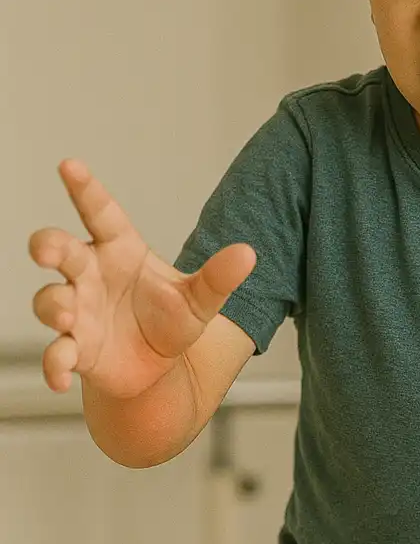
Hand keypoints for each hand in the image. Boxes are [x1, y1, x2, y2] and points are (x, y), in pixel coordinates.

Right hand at [29, 161, 254, 400]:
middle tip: (47, 252)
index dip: (84, 189)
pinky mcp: (75, 350)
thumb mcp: (201, 299)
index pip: (100, 213)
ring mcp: (78, 312)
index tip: (68, 165)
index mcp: (120, 250)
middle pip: (60, 250)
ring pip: (50, 300)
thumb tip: (248, 254)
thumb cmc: (171, 320)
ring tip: (67, 316)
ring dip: (54, 306)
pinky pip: (56, 354)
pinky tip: (61, 378)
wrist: (160, 367)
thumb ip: (219, 277)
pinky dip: (55, 365)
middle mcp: (91, 275)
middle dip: (49, 246)